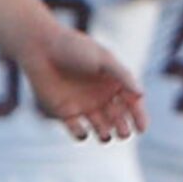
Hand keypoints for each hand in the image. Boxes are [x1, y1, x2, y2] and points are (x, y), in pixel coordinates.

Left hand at [18, 24, 145, 141]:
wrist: (41, 48)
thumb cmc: (74, 48)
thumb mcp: (103, 59)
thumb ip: (122, 76)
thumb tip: (141, 94)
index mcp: (114, 81)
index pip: (133, 103)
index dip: (139, 116)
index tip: (141, 128)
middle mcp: (102, 95)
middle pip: (119, 118)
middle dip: (123, 128)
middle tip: (123, 132)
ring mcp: (85, 105)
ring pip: (101, 128)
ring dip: (105, 134)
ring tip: (105, 134)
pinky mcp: (66, 112)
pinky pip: (78, 130)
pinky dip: (81, 134)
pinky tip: (82, 130)